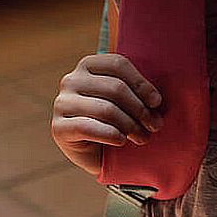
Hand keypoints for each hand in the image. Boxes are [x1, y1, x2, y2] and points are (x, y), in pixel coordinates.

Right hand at [50, 54, 164, 176]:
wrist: (98, 152)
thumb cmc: (120, 119)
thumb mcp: (129, 100)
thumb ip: (139, 90)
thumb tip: (158, 99)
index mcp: (89, 65)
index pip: (118, 64)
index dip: (141, 84)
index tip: (157, 102)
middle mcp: (71, 80)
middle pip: (115, 88)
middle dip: (140, 109)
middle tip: (155, 125)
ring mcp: (62, 103)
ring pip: (105, 109)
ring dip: (130, 125)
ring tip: (143, 137)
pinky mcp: (58, 127)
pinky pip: (88, 128)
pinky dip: (111, 135)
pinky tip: (121, 141)